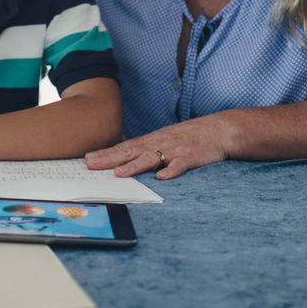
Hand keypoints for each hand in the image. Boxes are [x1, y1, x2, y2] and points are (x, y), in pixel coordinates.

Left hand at [84, 118, 228, 179]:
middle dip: (110, 159)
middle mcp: (160, 143)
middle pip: (131, 151)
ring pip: (151, 158)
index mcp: (152, 140)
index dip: (106, 154)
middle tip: (91, 165)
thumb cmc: (189, 136)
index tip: (87, 159)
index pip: (125, 147)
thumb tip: (125, 159)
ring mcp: (175, 150)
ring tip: (119, 174)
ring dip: (135, 166)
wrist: (219, 129)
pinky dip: (171, 170)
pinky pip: (180, 165)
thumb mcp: (165, 139)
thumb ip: (147, 149)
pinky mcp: (191, 157)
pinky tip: (162, 178)